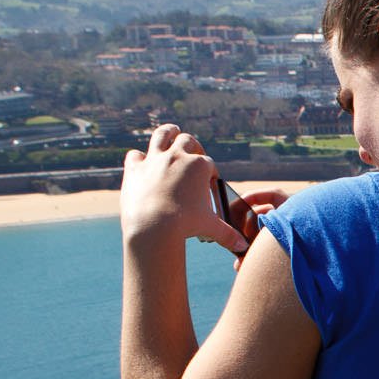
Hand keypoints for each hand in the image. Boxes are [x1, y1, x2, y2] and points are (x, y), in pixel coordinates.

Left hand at [120, 123, 246, 253]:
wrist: (153, 227)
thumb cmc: (186, 226)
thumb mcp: (211, 228)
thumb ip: (228, 234)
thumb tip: (243, 246)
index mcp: (199, 166)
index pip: (208, 164)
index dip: (209, 174)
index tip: (208, 183)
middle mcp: (177, 156)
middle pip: (188, 141)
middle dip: (193, 146)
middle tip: (193, 154)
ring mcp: (154, 159)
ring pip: (162, 134)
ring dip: (168, 133)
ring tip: (172, 132)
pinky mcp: (135, 168)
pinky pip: (135, 155)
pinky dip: (138, 158)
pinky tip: (142, 162)